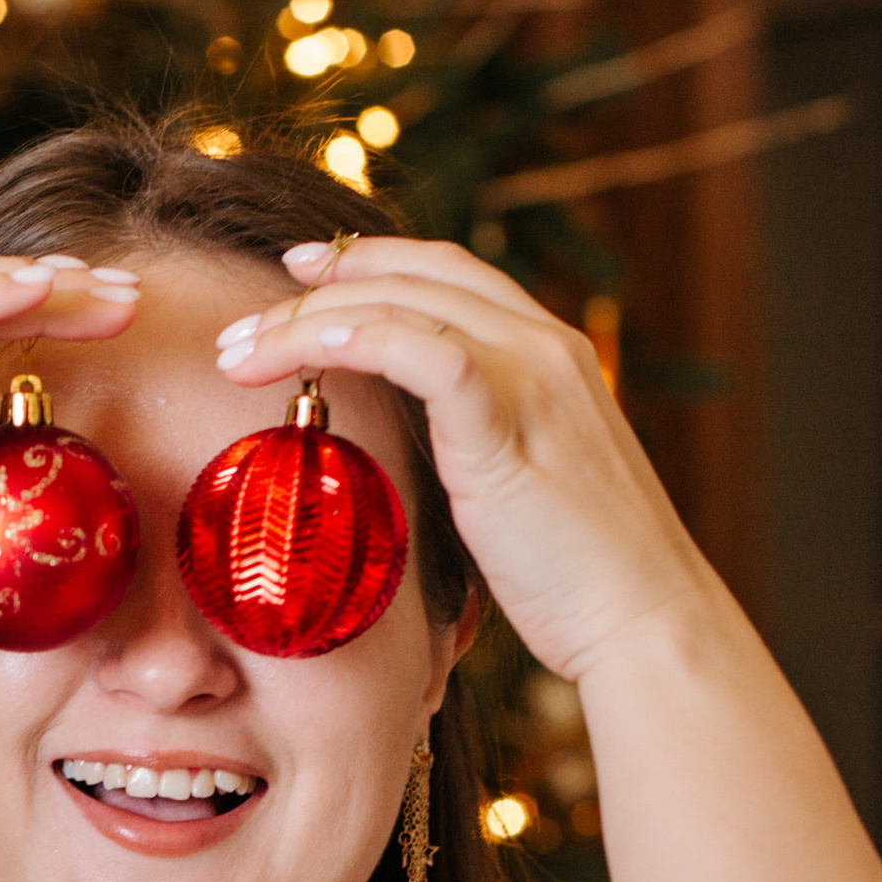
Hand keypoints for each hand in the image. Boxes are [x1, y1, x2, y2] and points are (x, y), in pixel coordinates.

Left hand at [214, 236, 712, 687]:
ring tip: (238, 352)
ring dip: (306, 320)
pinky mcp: (511, 422)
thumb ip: (471, 444)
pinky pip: (424, 351)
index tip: (298, 277)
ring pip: (402, 304)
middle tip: (241, 321)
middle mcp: (547, 345)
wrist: (643, 620)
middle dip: (317, 286)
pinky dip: (357, 338)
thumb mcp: (519, 488)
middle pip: (414, 275)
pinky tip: (304, 350)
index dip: (367, 261)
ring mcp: (533, 376)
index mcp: (552, 353)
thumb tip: (403, 452)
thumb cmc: (578, 577)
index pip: (448, 272)